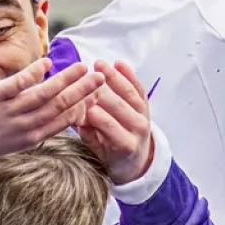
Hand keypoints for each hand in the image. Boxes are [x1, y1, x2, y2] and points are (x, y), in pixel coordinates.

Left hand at [0, 60, 102, 177]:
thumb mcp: (18, 139)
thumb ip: (39, 124)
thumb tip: (63, 111)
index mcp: (32, 136)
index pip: (65, 120)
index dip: (84, 106)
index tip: (98, 94)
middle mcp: (24, 124)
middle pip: (60, 105)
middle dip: (82, 91)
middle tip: (100, 78)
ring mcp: (9, 110)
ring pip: (44, 94)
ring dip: (66, 80)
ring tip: (82, 67)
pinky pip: (17, 84)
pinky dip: (33, 74)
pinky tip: (47, 63)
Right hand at [75, 60, 155, 184]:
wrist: (137, 160)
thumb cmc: (113, 158)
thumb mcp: (99, 155)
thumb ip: (90, 138)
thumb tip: (79, 121)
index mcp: (126, 144)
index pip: (109, 125)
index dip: (94, 112)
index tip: (79, 101)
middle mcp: (139, 129)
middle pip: (119, 105)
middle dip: (100, 91)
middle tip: (84, 79)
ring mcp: (144, 115)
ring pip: (129, 92)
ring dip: (113, 76)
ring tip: (97, 64)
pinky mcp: (146, 106)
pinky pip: (138, 88)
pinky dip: (129, 75)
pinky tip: (118, 63)